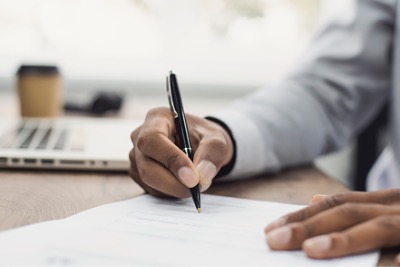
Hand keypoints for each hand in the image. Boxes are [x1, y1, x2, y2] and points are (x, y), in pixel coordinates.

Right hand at [129, 107, 233, 197]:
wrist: (199, 146)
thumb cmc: (204, 137)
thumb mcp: (217, 140)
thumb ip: (212, 154)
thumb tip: (202, 176)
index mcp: (157, 118)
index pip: (153, 140)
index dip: (172, 160)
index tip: (193, 178)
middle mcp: (140, 136)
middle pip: (147, 166)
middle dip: (174, 183)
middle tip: (197, 188)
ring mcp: (136, 156)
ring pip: (149, 181)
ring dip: (175, 188)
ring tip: (194, 181)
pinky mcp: (137, 173)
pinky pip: (151, 189)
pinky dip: (170, 192)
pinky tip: (182, 182)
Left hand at [264, 189, 399, 261]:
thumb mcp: (389, 207)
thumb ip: (356, 206)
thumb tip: (315, 198)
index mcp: (386, 201)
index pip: (336, 204)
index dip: (303, 216)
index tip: (272, 229)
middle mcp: (398, 208)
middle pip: (348, 213)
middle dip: (309, 226)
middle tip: (275, 241)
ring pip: (380, 228)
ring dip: (343, 239)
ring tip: (311, 250)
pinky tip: (392, 265)